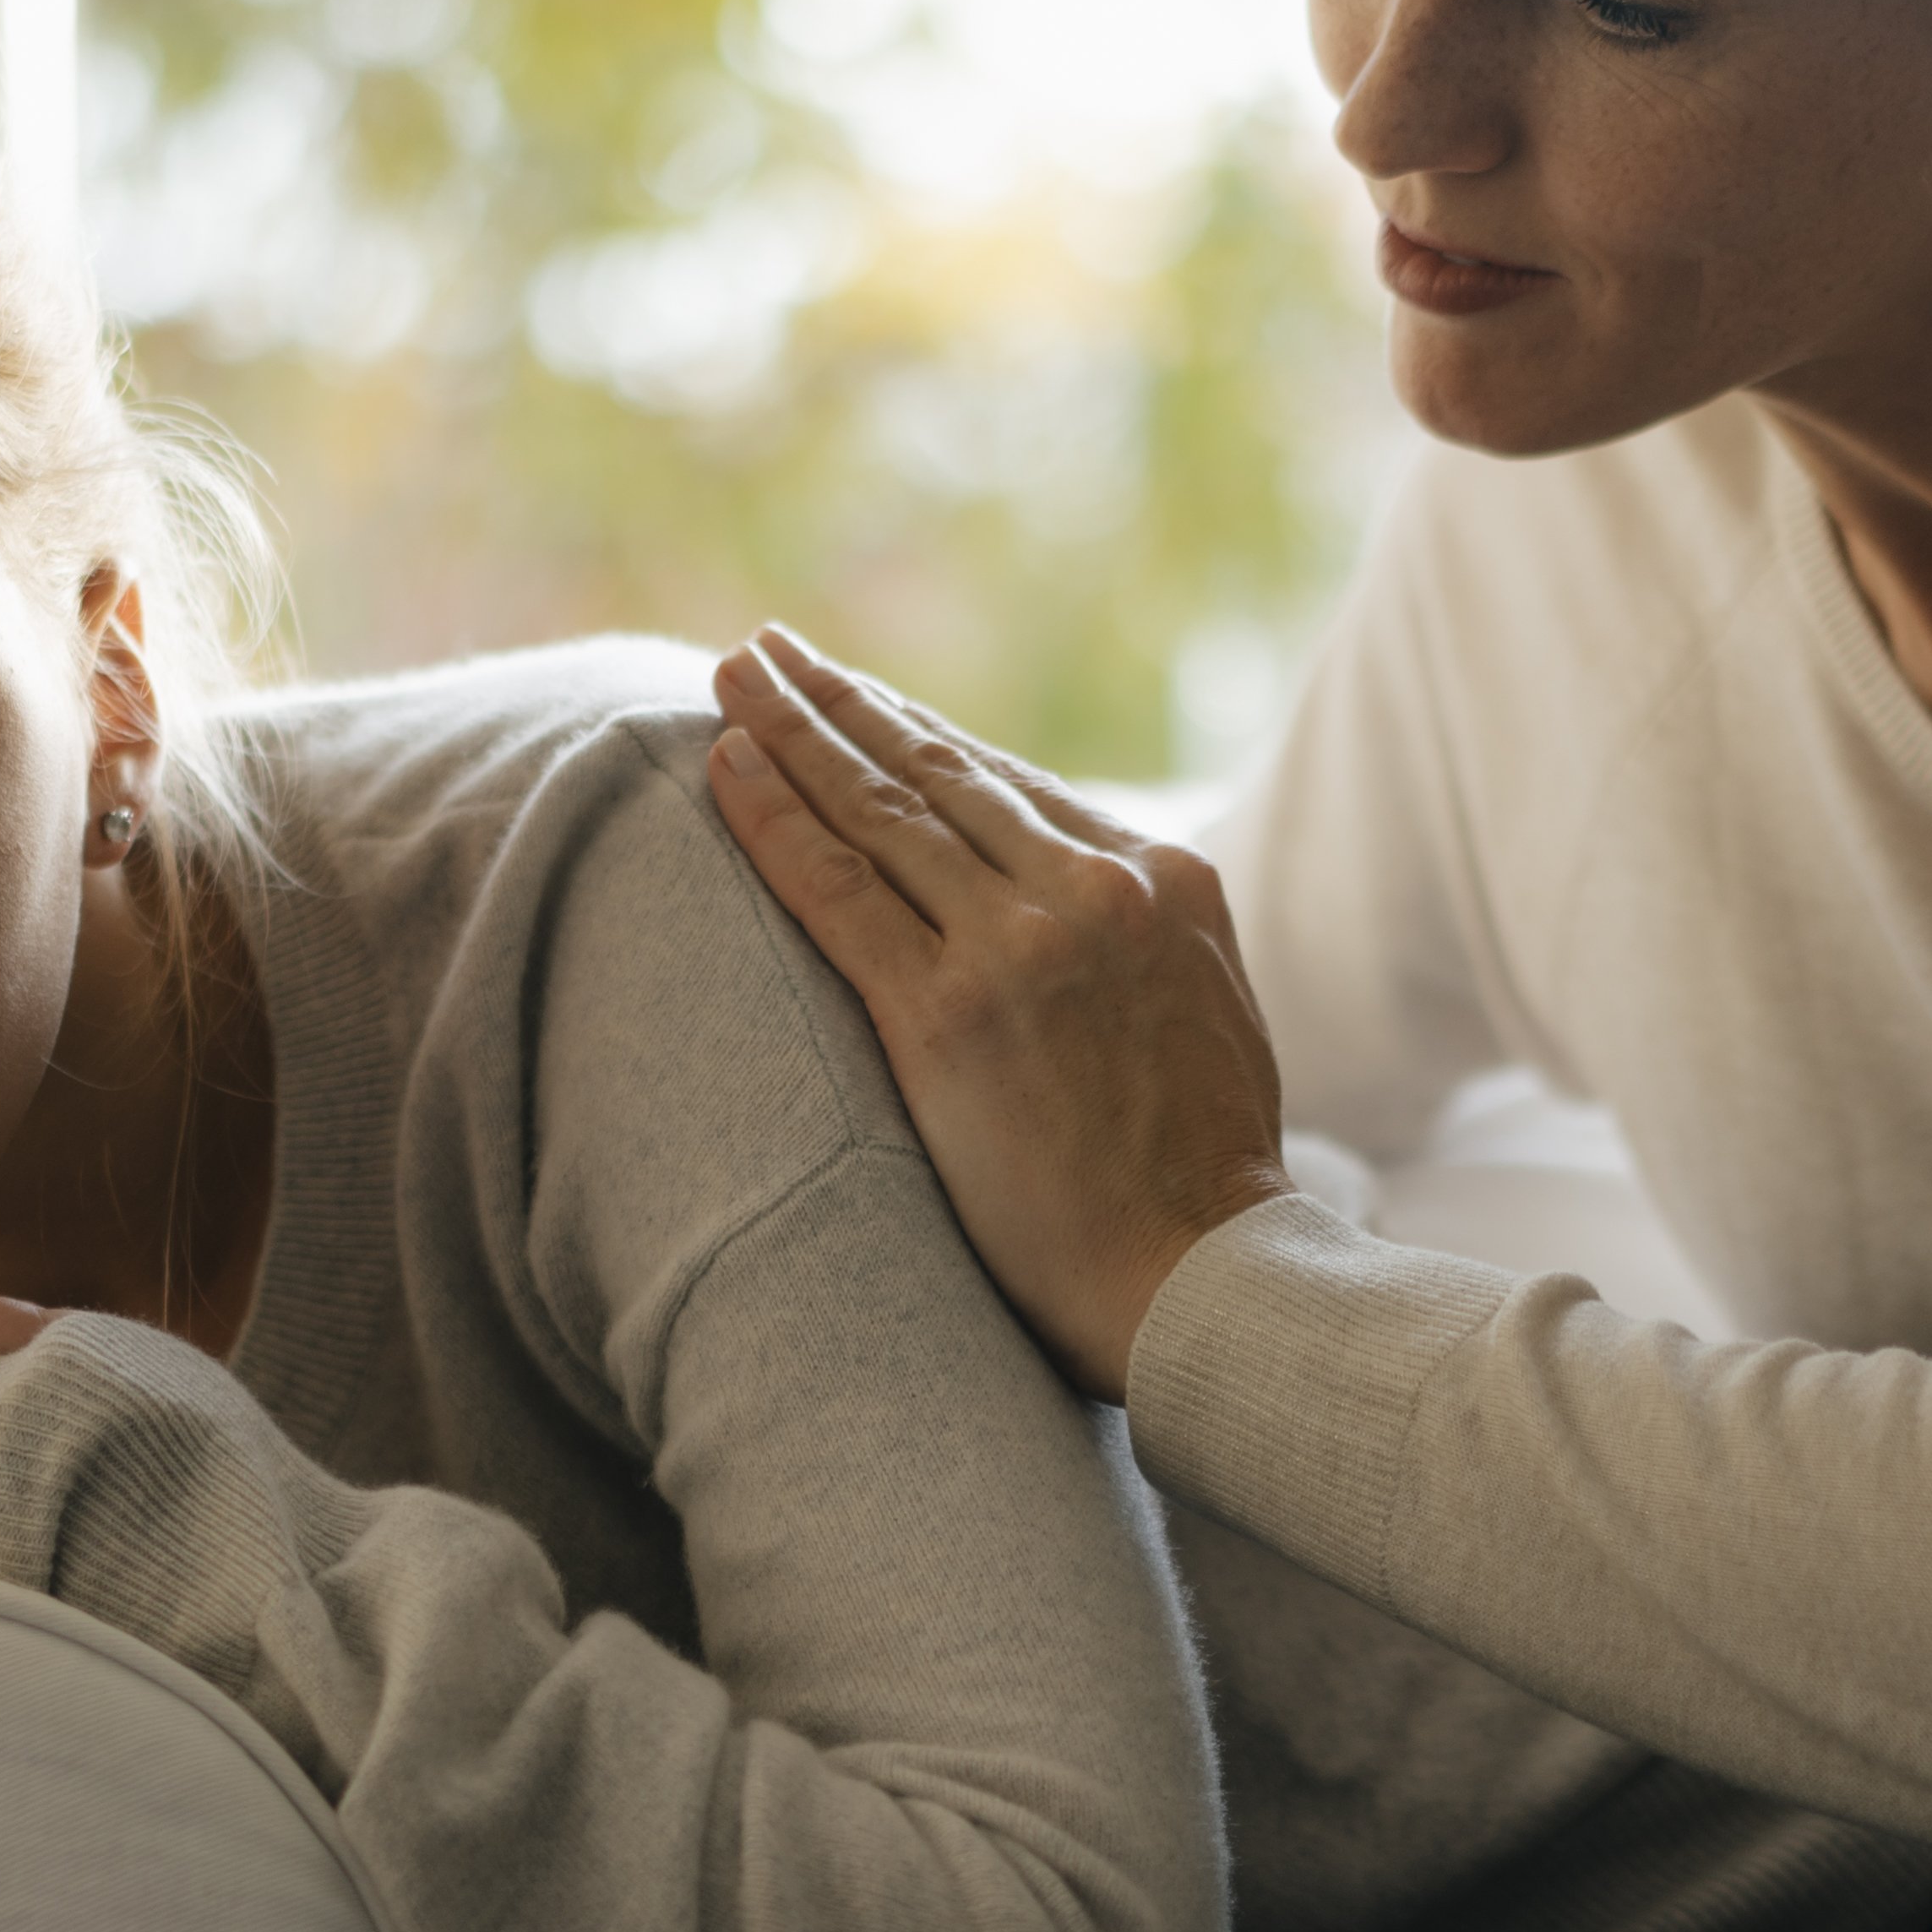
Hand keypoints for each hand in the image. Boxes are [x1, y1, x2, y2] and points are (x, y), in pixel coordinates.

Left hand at [700, 627, 1297, 1400]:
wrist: (1205, 1280)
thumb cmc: (1202, 1183)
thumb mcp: (1206, 1015)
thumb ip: (1138, 945)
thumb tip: (1080, 917)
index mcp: (1163, 882)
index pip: (1014, 788)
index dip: (919, 738)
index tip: (858, 701)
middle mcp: (1091, 889)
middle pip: (938, 774)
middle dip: (844, 704)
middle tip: (769, 652)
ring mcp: (1018, 945)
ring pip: (880, 809)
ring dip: (792, 731)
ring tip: (732, 677)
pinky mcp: (946, 1014)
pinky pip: (835, 888)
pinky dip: (771, 816)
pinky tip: (724, 764)